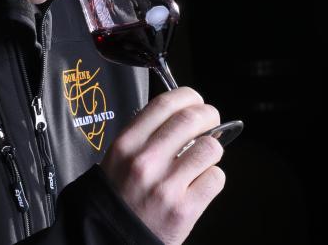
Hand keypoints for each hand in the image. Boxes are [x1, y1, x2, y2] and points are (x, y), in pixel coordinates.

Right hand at [101, 87, 225, 244]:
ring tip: (203, 157)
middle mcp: (145, 162)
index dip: (187, 96)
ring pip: (210, 147)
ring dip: (212, 149)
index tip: (194, 100)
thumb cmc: (119, 196)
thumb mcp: (119, 158)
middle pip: (191, 119)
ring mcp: (165, 186)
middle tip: (211, 121)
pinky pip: (215, 178)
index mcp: (126, 145)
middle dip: (209, 115)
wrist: (112, 237)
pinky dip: (213, 177)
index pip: (164, 104)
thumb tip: (183, 115)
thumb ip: (146, 135)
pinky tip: (200, 182)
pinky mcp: (184, 209)